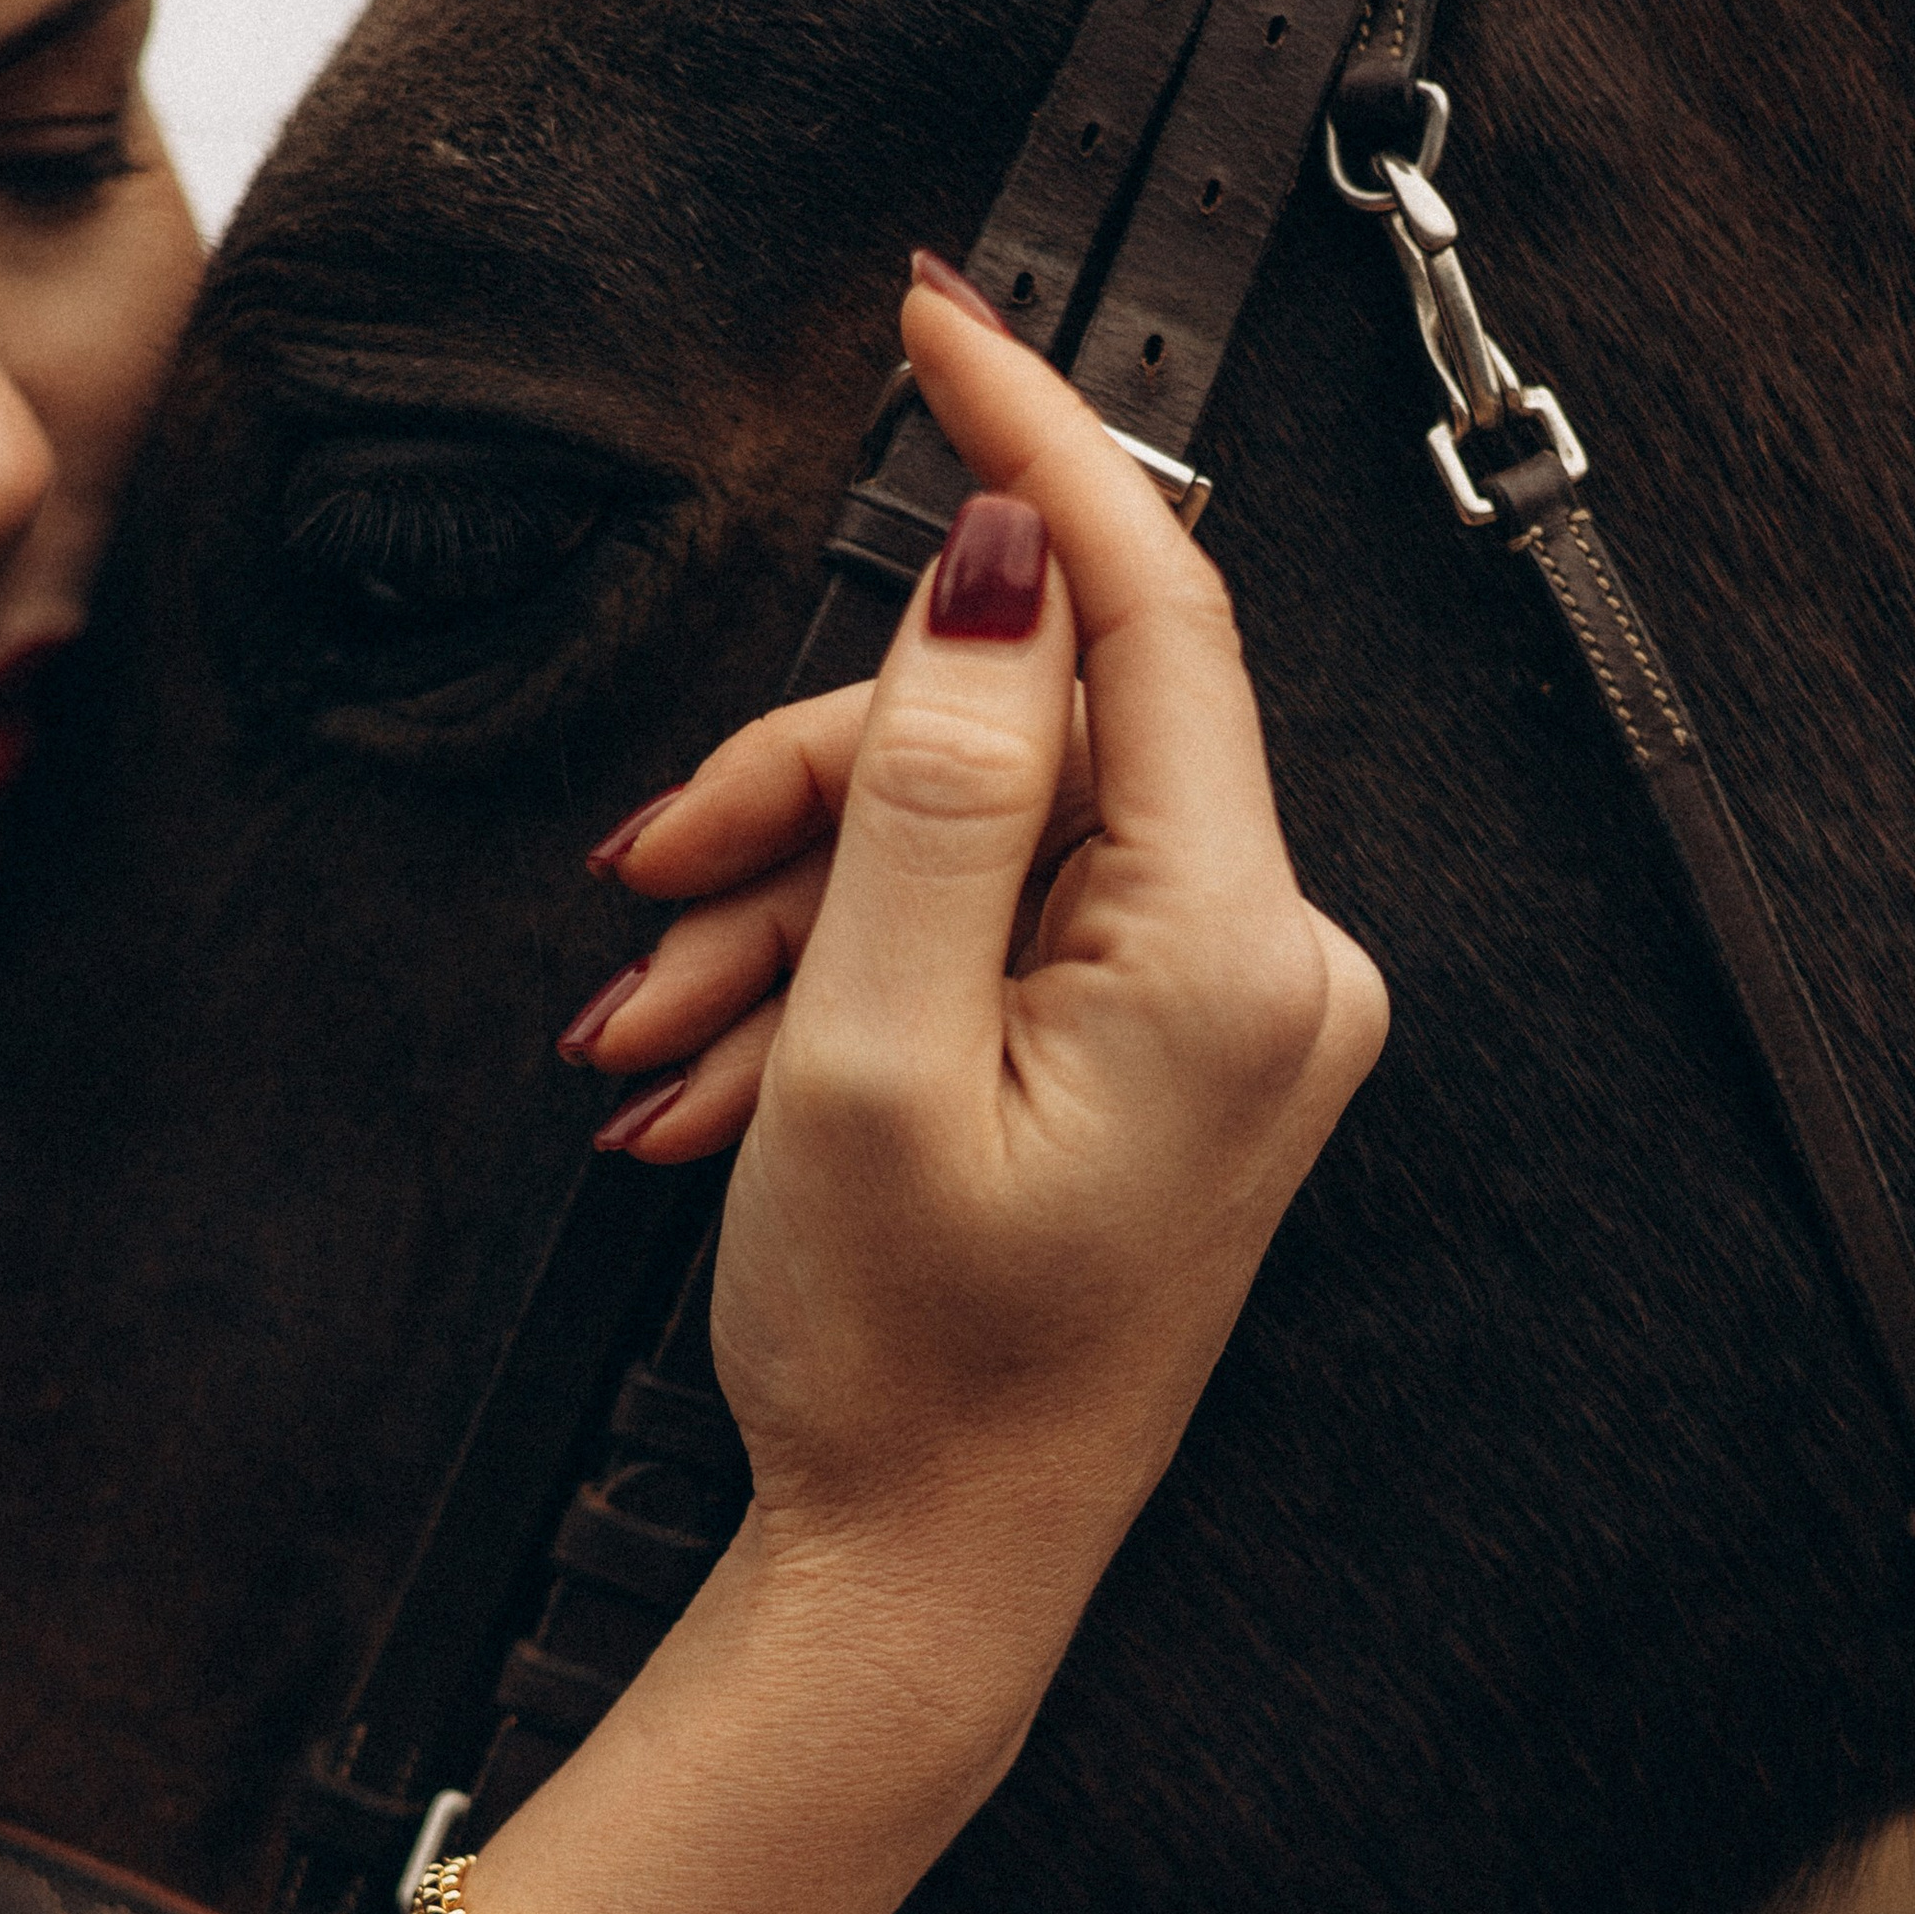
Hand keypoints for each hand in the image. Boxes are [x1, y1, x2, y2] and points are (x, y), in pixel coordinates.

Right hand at [479, 277, 1383, 1913]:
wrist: (924, 1594)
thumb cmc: (905, 1373)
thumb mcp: (868, 1049)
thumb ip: (935, 780)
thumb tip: (1009, 555)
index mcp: (1237, 953)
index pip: (1153, 606)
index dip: (1034, 445)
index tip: (935, 319)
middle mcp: (1269, 971)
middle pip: (1018, 739)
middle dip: (804, 793)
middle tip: (645, 893)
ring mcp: (1220, 1024)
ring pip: (974, 843)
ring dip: (788, 911)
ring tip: (653, 1050)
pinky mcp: (1161, 1067)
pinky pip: (987, 945)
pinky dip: (838, 984)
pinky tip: (720, 1080)